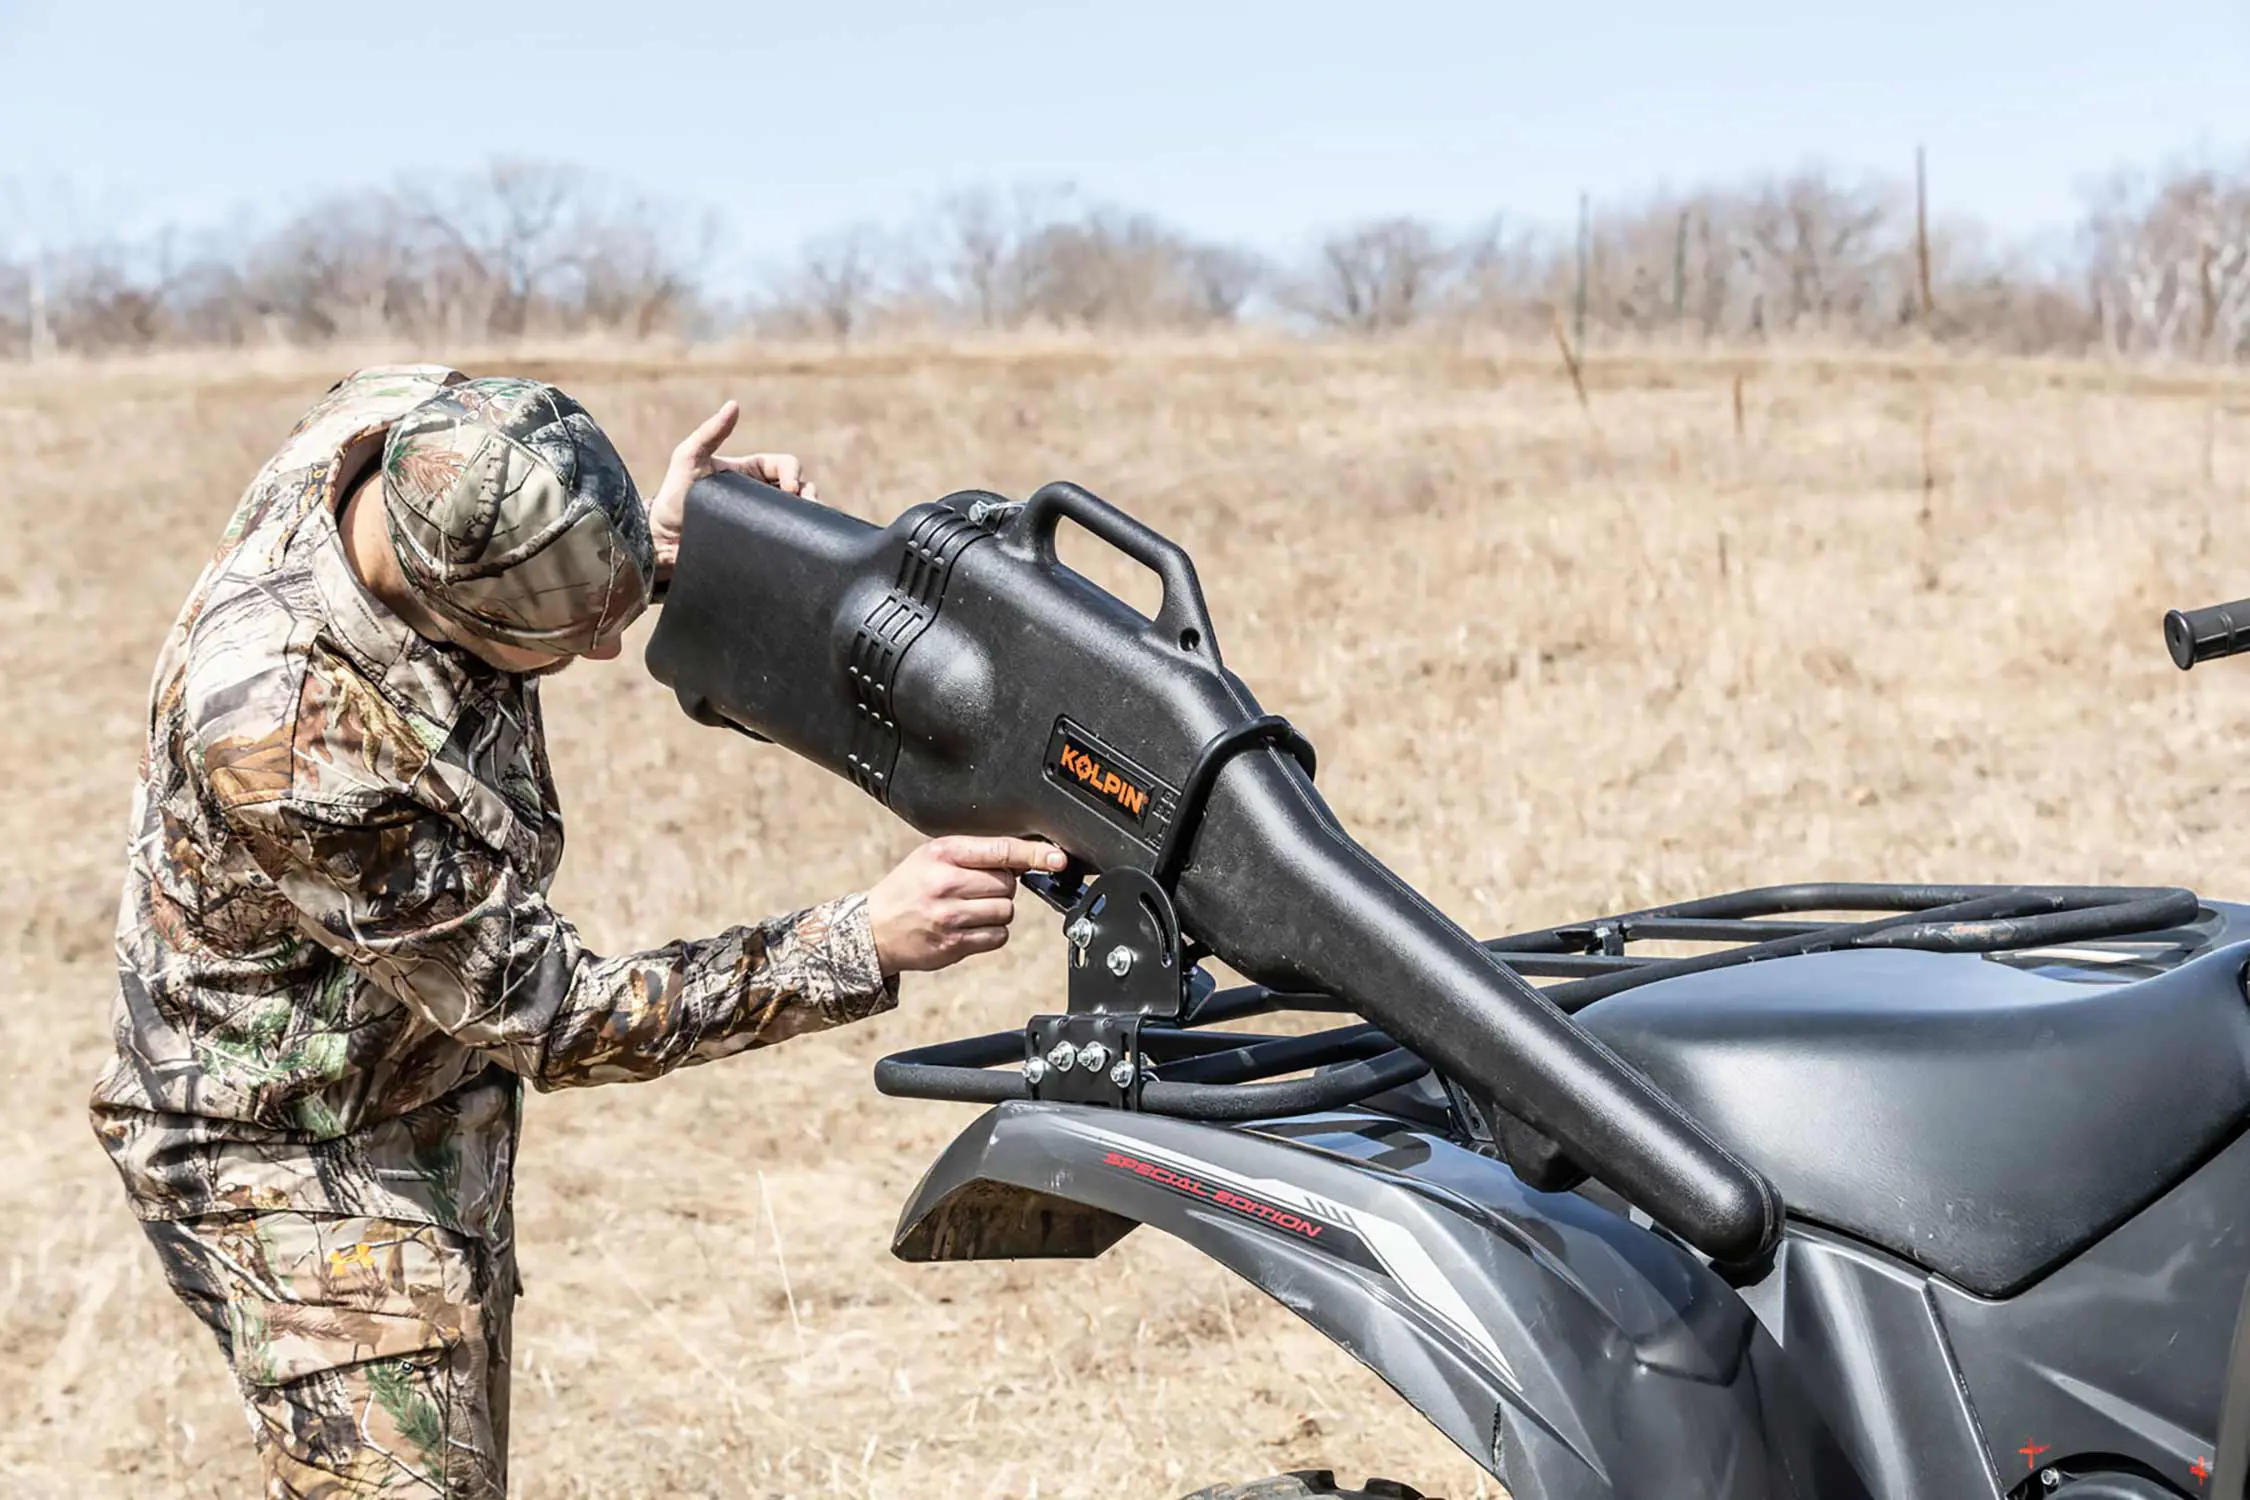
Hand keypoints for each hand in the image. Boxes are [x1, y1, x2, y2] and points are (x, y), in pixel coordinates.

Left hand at [647, 400, 819, 575]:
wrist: (662, 541)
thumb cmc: (674, 497)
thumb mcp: (689, 459)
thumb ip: (710, 433)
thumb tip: (734, 405)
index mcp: (751, 472)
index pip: (785, 465)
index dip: (793, 473)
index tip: (789, 490)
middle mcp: (760, 495)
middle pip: (799, 490)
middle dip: (810, 496)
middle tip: (810, 509)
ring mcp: (762, 521)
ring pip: (798, 517)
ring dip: (810, 520)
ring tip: (810, 532)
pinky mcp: (759, 546)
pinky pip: (785, 542)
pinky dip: (799, 542)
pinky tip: (801, 547)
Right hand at [866, 836, 1068, 975]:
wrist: (873, 929)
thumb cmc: (908, 888)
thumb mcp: (932, 857)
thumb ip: (975, 854)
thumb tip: (1026, 858)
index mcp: (942, 854)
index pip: (1000, 850)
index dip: (1034, 854)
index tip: (1057, 858)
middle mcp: (946, 883)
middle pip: (1008, 883)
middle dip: (1002, 886)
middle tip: (976, 889)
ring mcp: (950, 917)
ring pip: (1006, 911)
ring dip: (997, 910)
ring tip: (970, 908)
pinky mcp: (954, 945)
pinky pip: (998, 937)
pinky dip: (992, 932)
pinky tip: (969, 927)